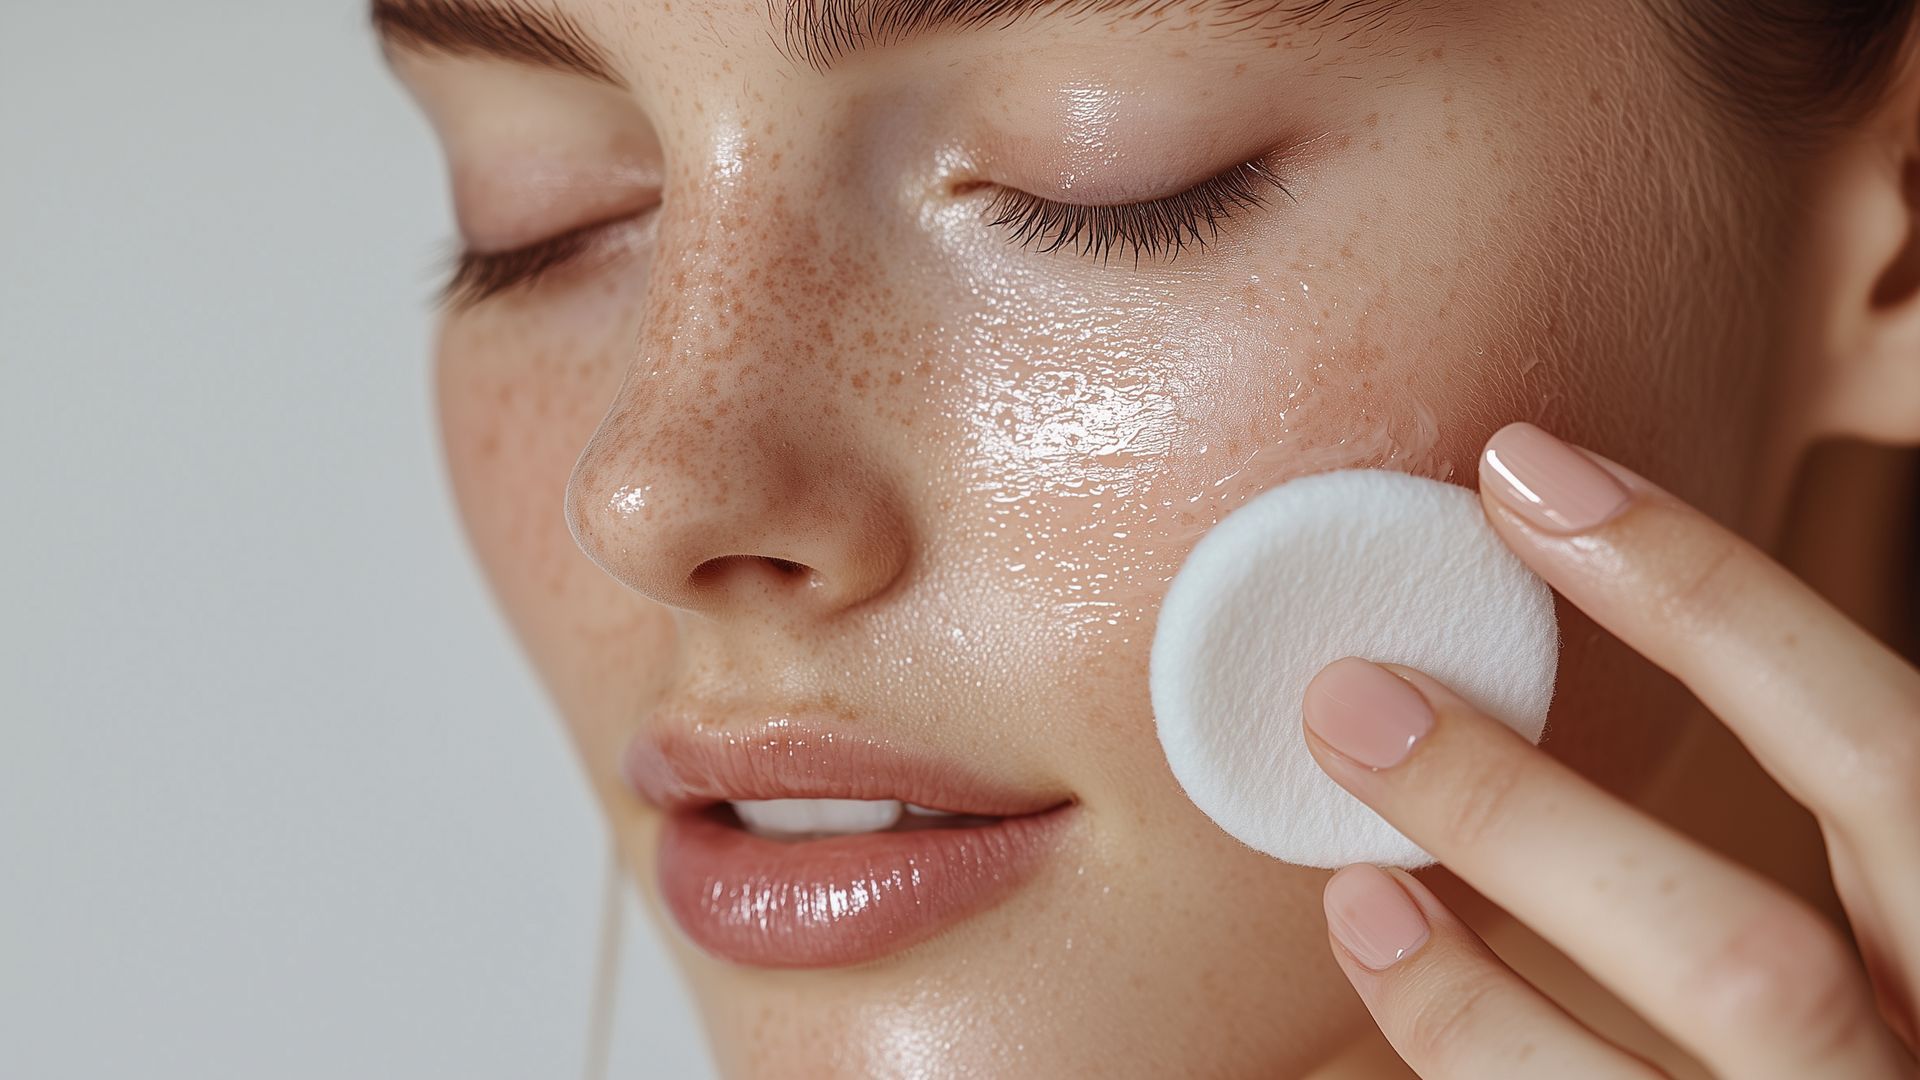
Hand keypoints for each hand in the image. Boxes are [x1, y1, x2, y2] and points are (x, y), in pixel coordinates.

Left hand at [1301, 422, 1919, 1077]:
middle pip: (1740, 950)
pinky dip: (1471, 1074)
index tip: (1528, 474)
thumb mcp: (1912, 946)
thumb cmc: (1889, 1044)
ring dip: (1461, 995)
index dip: (1707, 594)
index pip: (1878, 748)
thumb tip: (1558, 701)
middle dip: (1522, 812)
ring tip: (1357, 888)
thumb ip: (1832, 875)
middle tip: (1348, 696)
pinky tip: (1406, 996)